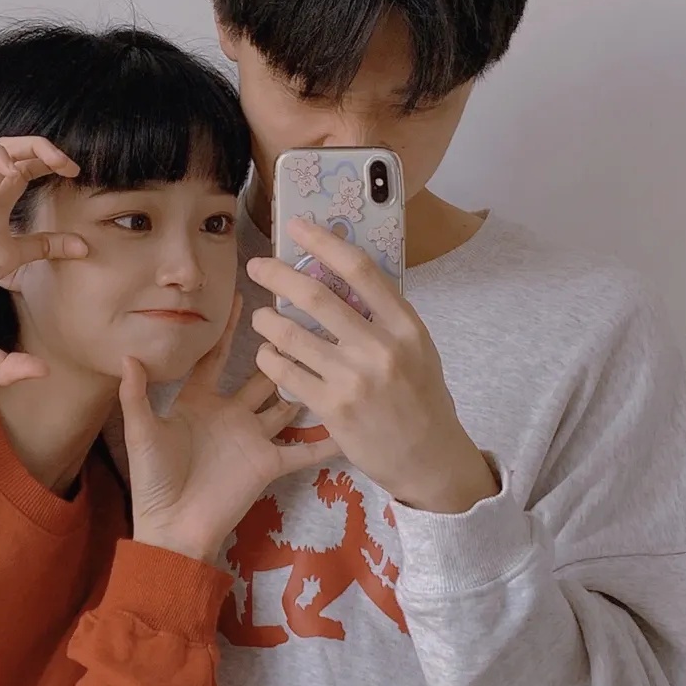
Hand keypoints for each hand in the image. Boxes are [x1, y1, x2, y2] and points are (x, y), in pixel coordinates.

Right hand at [0, 135, 85, 383]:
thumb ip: (3, 366)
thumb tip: (42, 374)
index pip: (41, 240)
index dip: (65, 241)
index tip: (84, 249)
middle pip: (27, 176)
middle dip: (53, 164)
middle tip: (76, 170)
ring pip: (7, 154)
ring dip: (34, 149)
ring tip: (57, 160)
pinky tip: (9, 171)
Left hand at [119, 295, 339, 561]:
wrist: (173, 529)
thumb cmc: (154, 480)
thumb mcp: (141, 433)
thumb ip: (137, 394)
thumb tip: (127, 354)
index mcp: (198, 401)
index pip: (217, 357)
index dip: (228, 330)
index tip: (244, 299)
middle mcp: (231, 413)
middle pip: (260, 375)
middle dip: (279, 350)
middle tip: (304, 320)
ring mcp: (253, 437)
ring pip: (286, 403)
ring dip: (306, 382)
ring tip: (333, 355)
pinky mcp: (269, 463)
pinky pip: (303, 449)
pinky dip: (327, 440)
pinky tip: (351, 423)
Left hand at [246, 216, 499, 513]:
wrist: (429, 458)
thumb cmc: (421, 398)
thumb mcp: (417, 349)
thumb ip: (384, 317)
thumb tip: (342, 277)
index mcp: (405, 325)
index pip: (360, 270)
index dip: (324, 242)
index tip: (297, 227)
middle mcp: (380, 348)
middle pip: (316, 296)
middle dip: (277, 275)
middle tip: (257, 266)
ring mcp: (354, 379)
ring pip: (292, 334)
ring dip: (266, 320)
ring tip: (261, 318)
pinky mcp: (332, 408)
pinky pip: (286, 373)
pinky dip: (270, 358)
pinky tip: (267, 355)